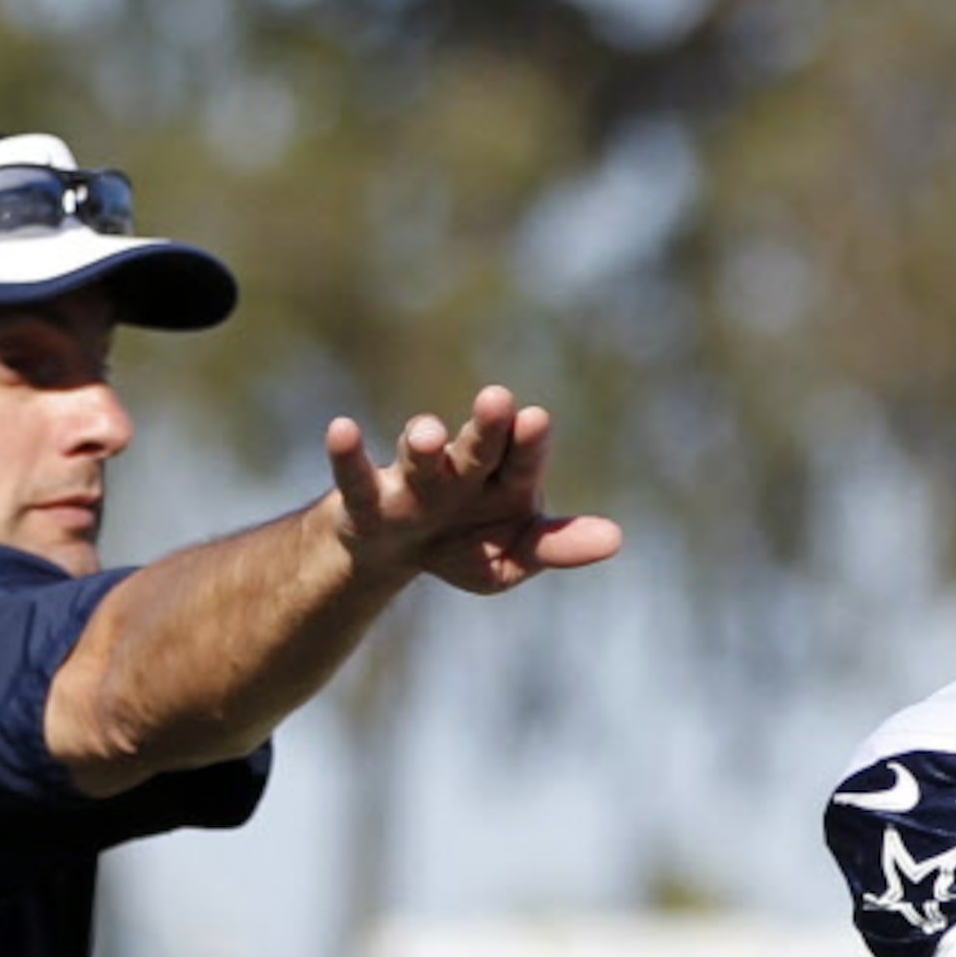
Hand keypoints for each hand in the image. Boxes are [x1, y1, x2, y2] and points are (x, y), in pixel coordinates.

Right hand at [325, 385, 623, 593]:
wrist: (397, 553)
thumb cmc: (467, 543)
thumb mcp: (513, 556)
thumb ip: (557, 545)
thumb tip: (615, 539)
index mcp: (505, 479)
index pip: (522, 459)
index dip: (528, 442)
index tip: (536, 419)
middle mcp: (460, 469)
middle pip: (478, 447)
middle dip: (487, 428)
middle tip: (499, 400)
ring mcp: (412, 479)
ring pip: (419, 456)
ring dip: (422, 441)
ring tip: (427, 433)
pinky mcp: (365, 498)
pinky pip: (356, 475)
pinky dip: (347, 454)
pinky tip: (340, 428)